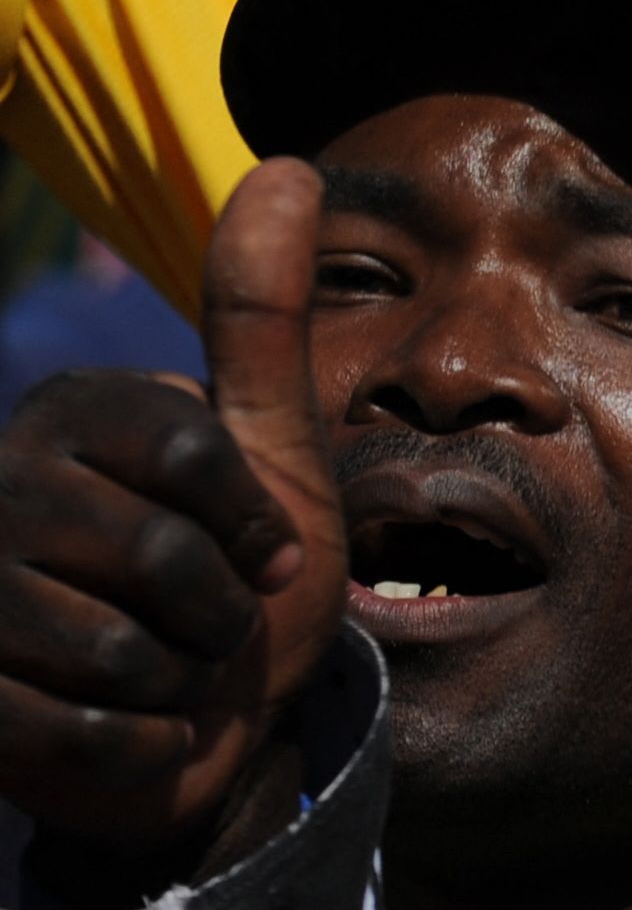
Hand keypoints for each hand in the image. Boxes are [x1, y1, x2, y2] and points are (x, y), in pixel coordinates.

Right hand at [0, 161, 348, 856]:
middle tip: (204, 625)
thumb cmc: (245, 582)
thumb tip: (281, 164)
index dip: (259, 522)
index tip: (264, 552)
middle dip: (221, 612)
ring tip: (159, 671)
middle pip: (162, 556)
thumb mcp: (274, 450)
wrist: (211, 730)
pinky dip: (140, 745)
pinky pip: (83, 730)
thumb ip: (263, 320)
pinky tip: (125, 728)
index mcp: (73, 418)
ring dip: (178, 683)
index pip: (196, 454)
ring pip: (116, 648)